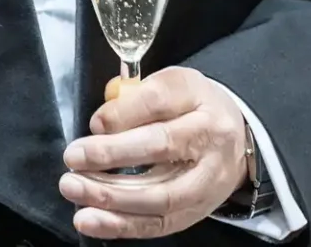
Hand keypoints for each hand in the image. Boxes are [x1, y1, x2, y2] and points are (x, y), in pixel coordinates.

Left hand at [58, 67, 247, 238]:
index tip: (93, 123)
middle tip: (73, 157)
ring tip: (74, 188)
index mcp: (198, 98)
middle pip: (161, 146)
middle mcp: (210, 140)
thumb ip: (134, 97)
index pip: (159, 100)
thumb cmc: (191, 108)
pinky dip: (120, 225)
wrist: (236, 142)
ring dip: (110, 196)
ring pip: (159, 195)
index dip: (123, 113)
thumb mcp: (169, 85)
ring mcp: (206, 182)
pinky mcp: (196, 212)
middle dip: (111, 154)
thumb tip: (101, 123)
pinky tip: (89, 220)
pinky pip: (157, 224)